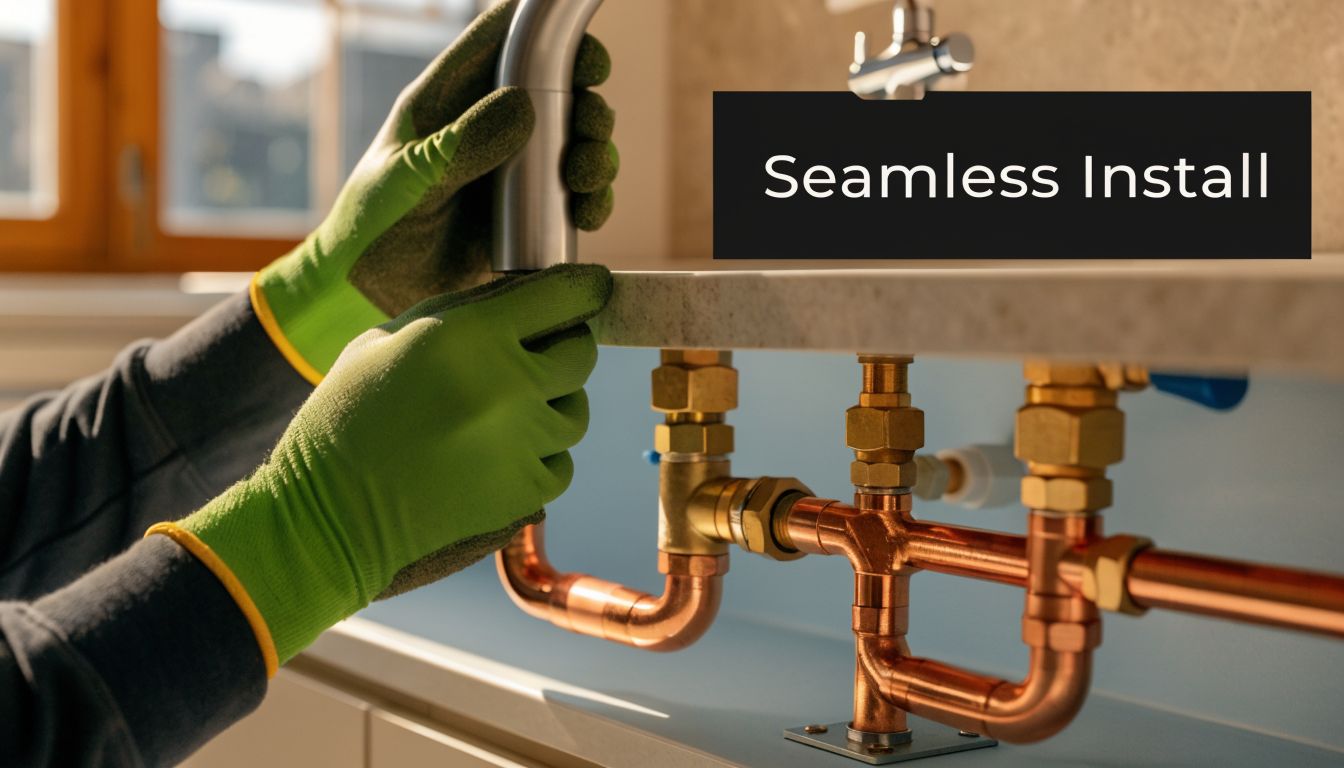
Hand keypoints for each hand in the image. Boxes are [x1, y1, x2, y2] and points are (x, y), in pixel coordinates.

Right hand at [152, 263, 612, 670]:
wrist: (332, 509)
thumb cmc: (349, 413)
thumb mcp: (389, 337)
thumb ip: (460, 315)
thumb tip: (519, 302)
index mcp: (472, 334)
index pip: (562, 297)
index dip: (583, 288)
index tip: (591, 288)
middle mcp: (509, 383)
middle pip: (580, 355)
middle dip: (566, 348)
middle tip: (544, 353)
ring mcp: (522, 441)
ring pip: (576, 412)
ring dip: (554, 405)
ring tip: (513, 410)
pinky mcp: (525, 490)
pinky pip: (561, 463)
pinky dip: (542, 456)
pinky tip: (504, 452)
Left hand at [253, 1, 618, 381]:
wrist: (370, 298)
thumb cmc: (372, 228)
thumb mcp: (409, 180)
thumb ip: (460, 144)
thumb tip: (525, 105)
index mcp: (449, 100)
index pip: (501, 43)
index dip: (544, 34)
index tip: (583, 55)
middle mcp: (488, 128)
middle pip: (557, 92)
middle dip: (586, 104)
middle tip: (590, 127)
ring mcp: (513, 174)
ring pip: (576, 144)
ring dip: (596, 154)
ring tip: (586, 177)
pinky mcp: (531, 218)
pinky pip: (577, 199)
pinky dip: (594, 201)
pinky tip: (586, 213)